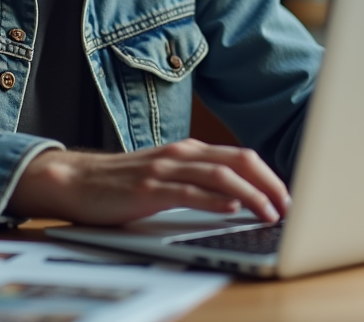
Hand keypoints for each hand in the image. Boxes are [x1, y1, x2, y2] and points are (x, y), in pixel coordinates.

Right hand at [6, 138, 290, 225]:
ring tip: (270, 213)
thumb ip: (196, 182)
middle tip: (289, 206)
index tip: (287, 196)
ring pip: (221, 174)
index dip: (269, 175)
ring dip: (252, 194)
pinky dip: (215, 200)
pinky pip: (189, 192)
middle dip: (270, 183)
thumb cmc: (120, 183)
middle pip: (240, 160)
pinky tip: (232, 210)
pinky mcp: (149, 189)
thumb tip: (236, 201)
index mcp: (188, 150)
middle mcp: (181, 153)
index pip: (241, 156)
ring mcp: (165, 169)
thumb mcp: (164, 177)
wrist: (73, 180)